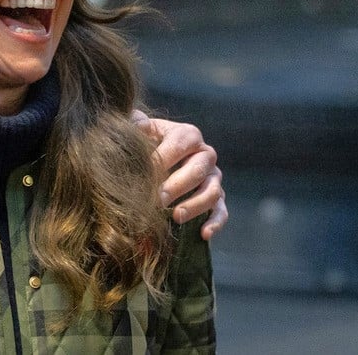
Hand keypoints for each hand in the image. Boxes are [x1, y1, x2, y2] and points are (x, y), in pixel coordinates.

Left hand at [133, 111, 227, 239]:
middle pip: (198, 170)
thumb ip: (135, 124)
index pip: (179, 145)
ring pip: (212, 191)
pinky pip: (222, 210)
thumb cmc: (144, 142)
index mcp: (187, 135)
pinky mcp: (216, 198)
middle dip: (177, 185)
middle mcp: (205, 154)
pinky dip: (215, 222)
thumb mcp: (138, 129)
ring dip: (194, 205)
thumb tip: (135, 123)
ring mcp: (213, 177)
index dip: (162, 159)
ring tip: (175, 216)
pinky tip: (204, 234)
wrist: (153, 156)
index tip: (145, 174)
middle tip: (157, 199)